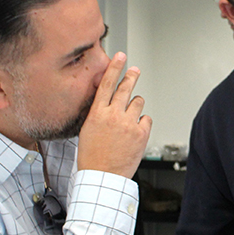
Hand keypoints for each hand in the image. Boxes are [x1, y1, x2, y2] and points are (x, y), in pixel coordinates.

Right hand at [76, 52, 151, 176]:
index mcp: (97, 114)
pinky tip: (135, 132)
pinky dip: (142, 123)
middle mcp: (113, 115)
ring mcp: (128, 124)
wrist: (102, 177)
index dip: (115, 68)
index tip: (121, 57)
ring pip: (138, 102)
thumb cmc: (92, 157)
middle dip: (132, 76)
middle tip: (135, 71)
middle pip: (126, 87)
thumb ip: (99, 113)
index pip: (106, 84)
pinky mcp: (141, 133)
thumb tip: (108, 102)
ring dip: (135, 107)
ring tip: (129, 118)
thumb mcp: (87, 130)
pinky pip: (146, 119)